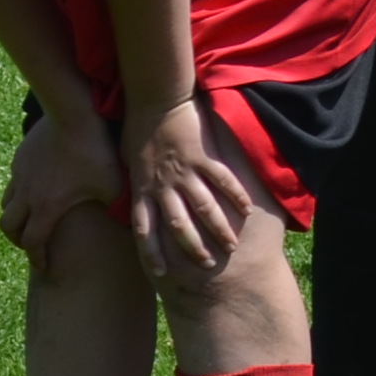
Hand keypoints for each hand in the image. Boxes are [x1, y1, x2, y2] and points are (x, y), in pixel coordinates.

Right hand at [0, 101, 119, 256]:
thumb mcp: (114, 184)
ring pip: (7, 204)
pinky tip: (35, 189)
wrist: (72, 114)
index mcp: (46, 207)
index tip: (45, 267)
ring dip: (16, 217)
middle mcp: (26, 194)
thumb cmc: (96, 151)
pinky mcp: (20, 157)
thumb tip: (137, 228)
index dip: (38, 258)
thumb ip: (121, 208)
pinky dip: (19, 193)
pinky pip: (13, 182)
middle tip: (33, 246)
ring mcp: (19, 174)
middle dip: (19, 241)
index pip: (33, 243)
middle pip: (9, 227)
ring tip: (30, 221)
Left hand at [123, 98, 268, 285]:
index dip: (152, 252)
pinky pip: (221, 180)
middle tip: (207, 265)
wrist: (153, 102)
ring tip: (232, 247)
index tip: (161, 273)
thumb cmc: (137, 131)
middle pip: (179, 225)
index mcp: (143, 189)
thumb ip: (139, 186)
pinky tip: (247, 210)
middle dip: (193, 248)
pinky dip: (235, 195)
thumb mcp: (128, 164)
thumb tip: (140, 203)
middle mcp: (163, 185)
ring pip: (203, 207)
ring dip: (218, 230)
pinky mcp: (202, 157)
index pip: (145, 229)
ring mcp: (184, 172)